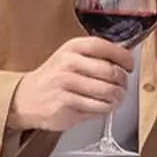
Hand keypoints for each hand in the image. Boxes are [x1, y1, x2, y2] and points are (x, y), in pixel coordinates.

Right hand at [7, 37, 132, 132]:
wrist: (26, 98)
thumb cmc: (54, 78)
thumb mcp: (70, 57)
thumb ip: (95, 57)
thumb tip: (125, 59)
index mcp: (72, 48)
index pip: (105, 47)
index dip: (123, 58)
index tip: (129, 66)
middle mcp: (68, 64)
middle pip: (111, 72)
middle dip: (123, 82)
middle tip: (123, 86)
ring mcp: (65, 84)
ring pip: (107, 92)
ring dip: (117, 98)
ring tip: (116, 98)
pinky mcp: (65, 104)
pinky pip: (97, 108)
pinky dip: (105, 109)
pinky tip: (103, 106)